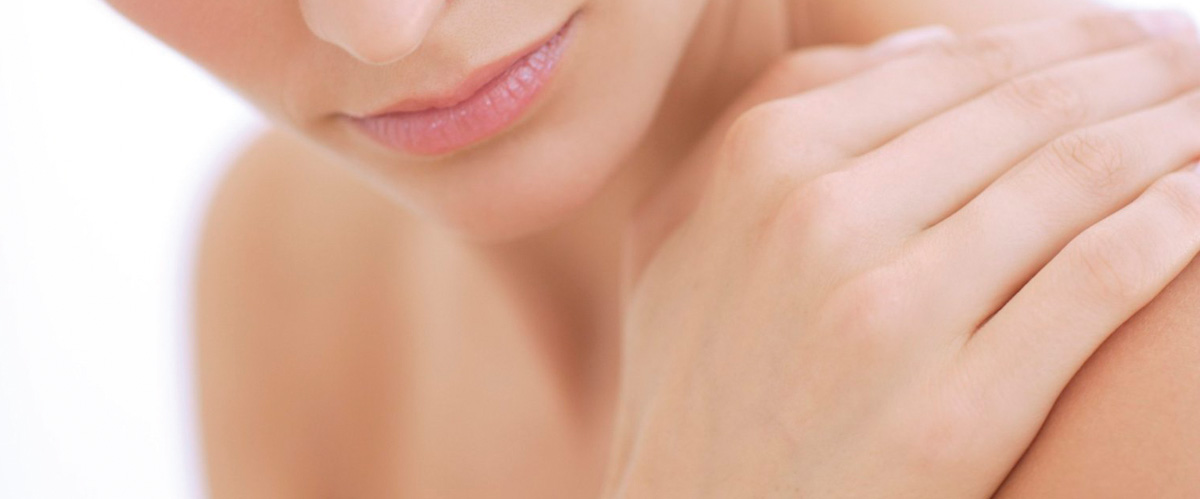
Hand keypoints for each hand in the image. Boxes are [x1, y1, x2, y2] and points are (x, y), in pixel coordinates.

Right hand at [607, 11, 1199, 497]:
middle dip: (1139, 70)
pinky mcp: (959, 416)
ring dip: (1178, 132)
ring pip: (1080, 179)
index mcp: (763, 163)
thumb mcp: (679, 232)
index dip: (1062, 39)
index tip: (1122, 37)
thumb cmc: (694, 378)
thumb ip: (774, 117)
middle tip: (1195, 59)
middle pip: (1030, 110)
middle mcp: (822, 223)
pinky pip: (1099, 283)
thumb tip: (924, 46)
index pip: (954, 66)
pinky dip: (1179, 224)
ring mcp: (891, 319)